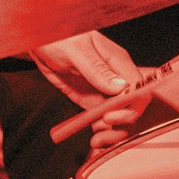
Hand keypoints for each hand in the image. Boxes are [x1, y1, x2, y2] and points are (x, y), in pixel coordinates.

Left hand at [30, 31, 154, 152]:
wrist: (39, 42)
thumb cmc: (58, 37)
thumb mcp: (75, 50)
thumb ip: (96, 68)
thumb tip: (119, 86)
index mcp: (117, 61)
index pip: (139, 88)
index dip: (130, 107)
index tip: (110, 116)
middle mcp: (116, 78)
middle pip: (133, 107)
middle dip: (122, 124)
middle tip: (101, 128)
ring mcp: (105, 91)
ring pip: (121, 118)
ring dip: (113, 133)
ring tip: (96, 140)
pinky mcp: (93, 101)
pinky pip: (104, 120)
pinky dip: (103, 133)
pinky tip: (94, 140)